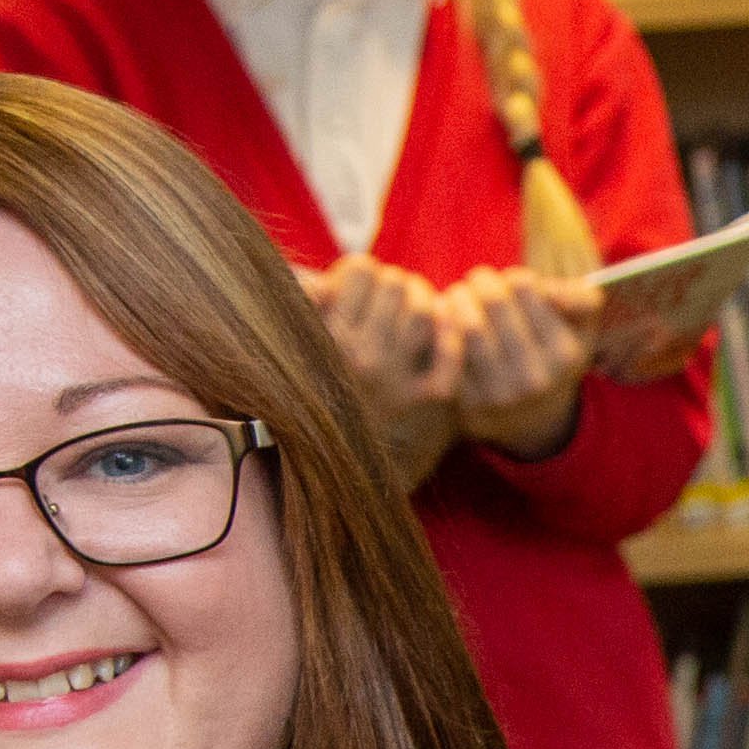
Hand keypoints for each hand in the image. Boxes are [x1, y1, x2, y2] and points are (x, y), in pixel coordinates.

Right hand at [305, 257, 474, 486]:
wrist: (344, 478)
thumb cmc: (320, 404)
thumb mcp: (297, 356)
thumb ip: (305, 312)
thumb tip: (318, 283)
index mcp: (323, 338)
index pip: (359, 270)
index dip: (364, 272)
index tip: (363, 288)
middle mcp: (358, 357)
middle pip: (394, 283)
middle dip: (398, 284)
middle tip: (398, 296)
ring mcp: (396, 381)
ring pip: (422, 309)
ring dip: (424, 300)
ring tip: (420, 307)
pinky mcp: (430, 403)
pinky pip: (451, 348)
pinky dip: (451, 331)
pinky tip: (443, 330)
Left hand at [444, 267, 595, 455]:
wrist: (530, 415)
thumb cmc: (551, 353)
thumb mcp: (580, 327)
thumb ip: (580, 299)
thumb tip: (551, 291)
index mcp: (565, 354)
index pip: (525, 286)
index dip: (513, 277)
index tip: (510, 282)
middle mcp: (536, 378)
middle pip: (494, 301)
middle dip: (481, 282)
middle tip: (477, 282)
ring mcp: (502, 393)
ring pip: (469, 325)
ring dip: (458, 298)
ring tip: (459, 296)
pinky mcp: (469, 401)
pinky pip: (447, 350)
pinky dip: (442, 325)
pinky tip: (445, 316)